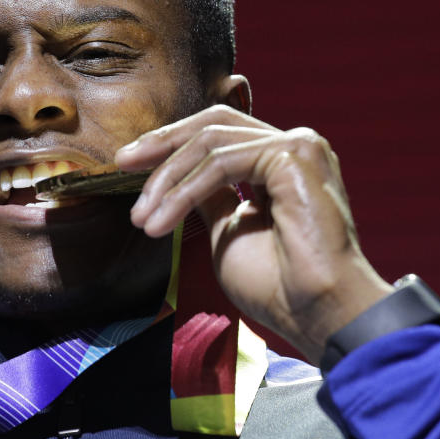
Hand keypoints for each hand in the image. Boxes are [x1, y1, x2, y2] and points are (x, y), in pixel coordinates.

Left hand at [115, 105, 392, 363]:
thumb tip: (177, 178)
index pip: (218, 135)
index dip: (170, 145)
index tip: (128, 164)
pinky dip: (185, 190)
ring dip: (167, 181)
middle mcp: (292, 147)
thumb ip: (208, 198)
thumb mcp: (227, 232)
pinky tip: (163, 220)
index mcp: (280, 164)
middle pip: (212, 125)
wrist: (317, 313)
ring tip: (143, 219)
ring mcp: (297, 146)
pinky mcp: (295, 155)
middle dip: (161, 144)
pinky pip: (223, 163)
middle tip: (122, 163)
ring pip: (210, 144)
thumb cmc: (279, 287)